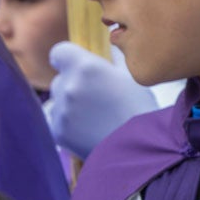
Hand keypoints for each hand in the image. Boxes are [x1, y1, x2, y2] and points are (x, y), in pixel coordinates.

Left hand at [45, 42, 159, 157]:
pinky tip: (89, 131)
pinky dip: (69, 125)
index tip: (76, 66)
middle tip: (98, 98)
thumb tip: (110, 49)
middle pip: (61, 79)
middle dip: (74, 85)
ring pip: (59, 101)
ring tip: (96, 118)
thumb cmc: (141, 111)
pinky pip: (58, 121)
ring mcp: (61, 110)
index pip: (59, 52)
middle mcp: (68, 86)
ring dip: (71, 105)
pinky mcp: (58, 131)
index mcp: (85, 67)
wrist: (138, 150)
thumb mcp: (132, 78)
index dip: (68, 58)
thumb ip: (114, 60)